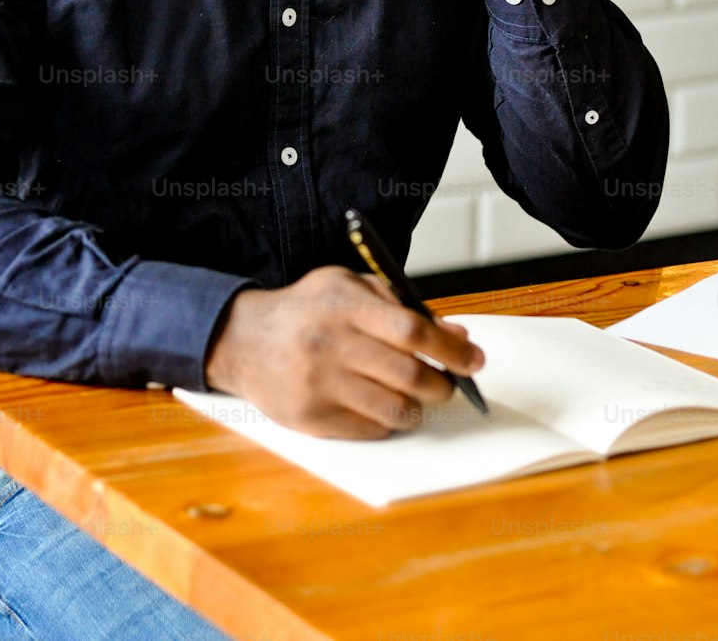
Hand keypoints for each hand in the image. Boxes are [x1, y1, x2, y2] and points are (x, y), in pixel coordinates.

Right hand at [203, 265, 483, 439]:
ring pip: (395, 409)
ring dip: (418, 408)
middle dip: (443, 384)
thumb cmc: (306, 309)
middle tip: (448, 385)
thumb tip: (455, 334)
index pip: (413, 330)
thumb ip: (400, 305)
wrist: (243, 340)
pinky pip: (370, 429)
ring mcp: (320, 384)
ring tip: (416, 399)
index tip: (474, 361)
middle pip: (410, 374)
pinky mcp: (312, 418)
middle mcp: (332, 344)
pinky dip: (388, 422)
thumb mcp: (347, 287)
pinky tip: (383, 407)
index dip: (451, 349)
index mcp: (345, 305)